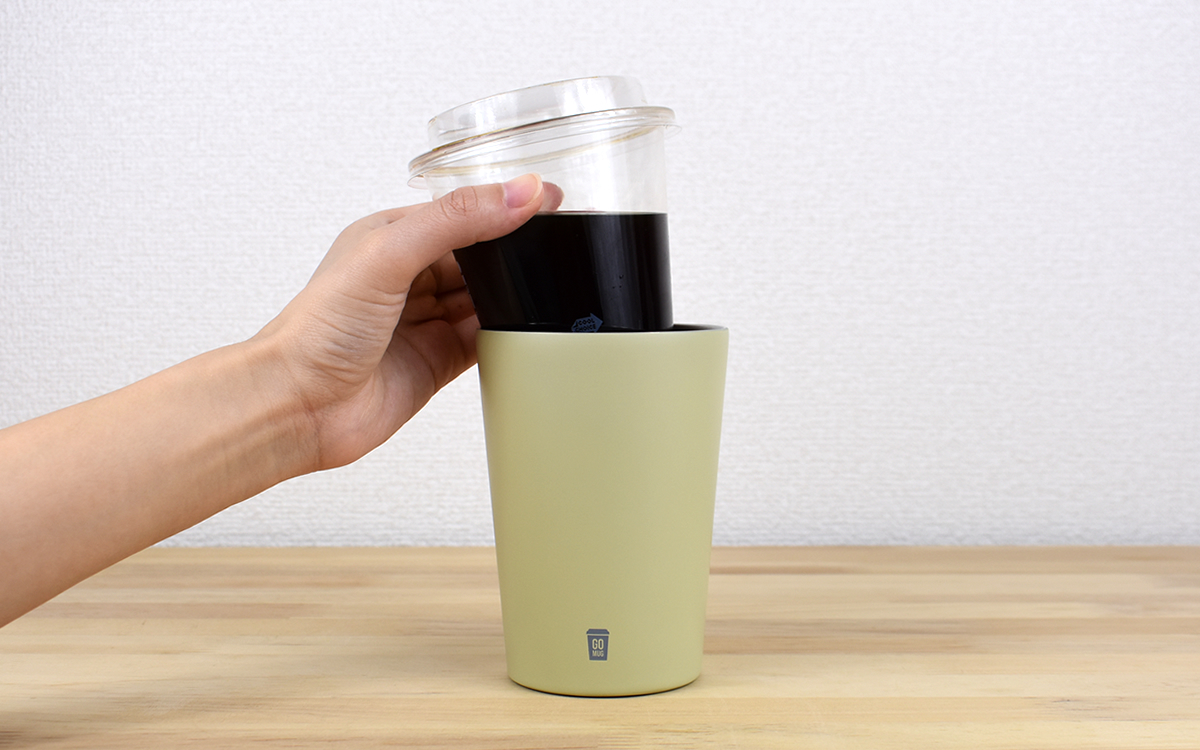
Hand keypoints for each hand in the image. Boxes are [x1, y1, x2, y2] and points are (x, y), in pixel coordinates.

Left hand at [258, 174, 550, 471]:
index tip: (548, 201)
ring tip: (544, 290)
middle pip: (480, 256)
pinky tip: (525, 329)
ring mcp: (426, 320)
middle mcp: (410, 277)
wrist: (299, 405)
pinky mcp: (439, 360)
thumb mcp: (389, 253)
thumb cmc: (317, 330)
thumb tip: (516, 194)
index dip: (503, 206)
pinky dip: (509, 335)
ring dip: (513, 295)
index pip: (462, 212)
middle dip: (513, 254)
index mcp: (392, 237)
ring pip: (488, 298)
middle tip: (556, 248)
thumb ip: (456, 220)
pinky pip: (488, 341)